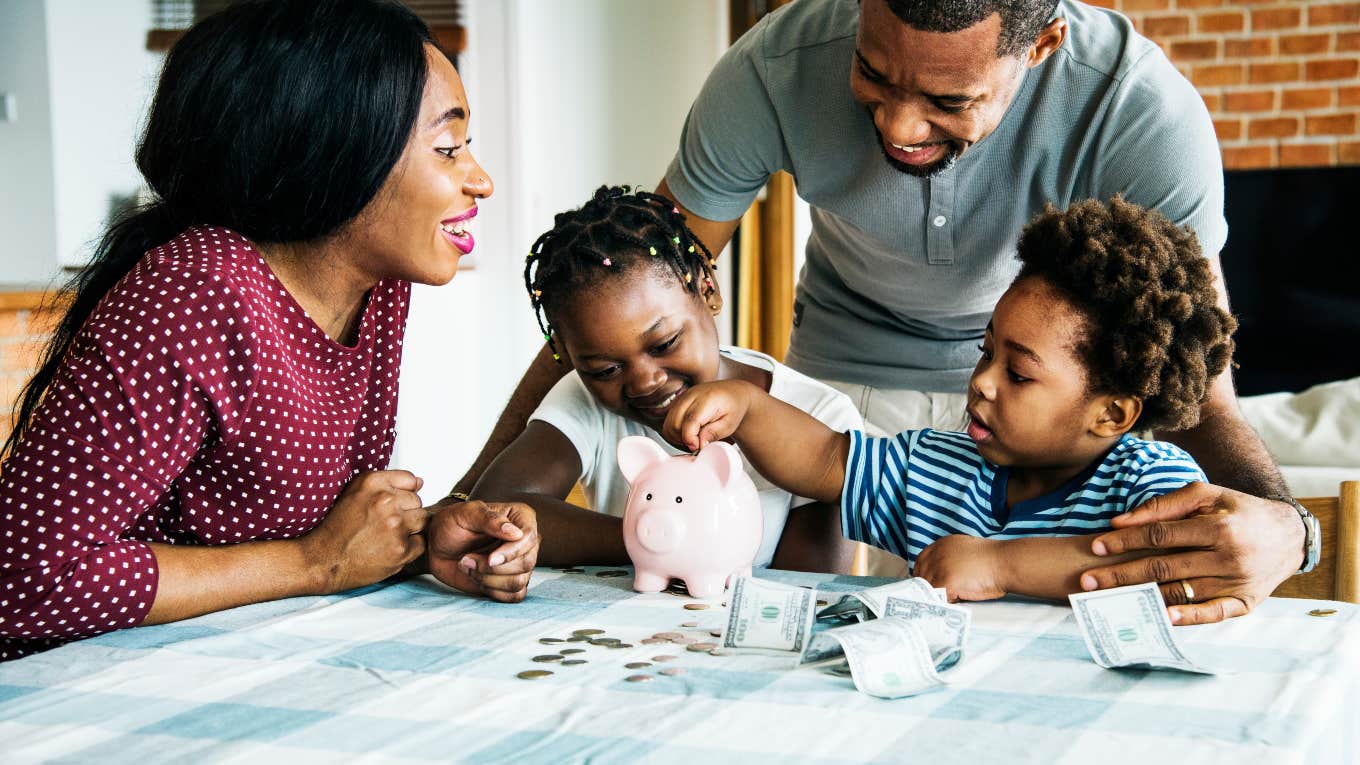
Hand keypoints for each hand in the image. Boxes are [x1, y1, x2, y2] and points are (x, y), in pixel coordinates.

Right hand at [297, 470, 427, 593]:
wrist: (323, 560)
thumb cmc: (337, 529)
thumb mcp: (355, 493)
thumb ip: (387, 484)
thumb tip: (420, 482)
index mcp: (372, 482)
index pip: (411, 480)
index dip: (401, 494)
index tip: (388, 505)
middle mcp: (385, 500)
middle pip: (417, 501)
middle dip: (405, 512)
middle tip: (383, 525)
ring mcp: (395, 525)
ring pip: (422, 520)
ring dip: (409, 529)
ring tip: (387, 536)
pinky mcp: (401, 549)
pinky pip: (420, 543)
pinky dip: (409, 548)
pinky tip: (388, 549)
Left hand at [427, 499, 538, 602]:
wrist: (437, 545)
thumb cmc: (452, 524)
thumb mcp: (466, 513)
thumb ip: (490, 519)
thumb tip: (516, 533)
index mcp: (520, 517)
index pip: (529, 537)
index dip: (512, 552)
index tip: (490, 559)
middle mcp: (525, 541)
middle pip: (526, 563)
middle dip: (493, 568)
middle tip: (467, 559)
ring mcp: (519, 562)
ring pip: (519, 582)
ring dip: (489, 580)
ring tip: (468, 566)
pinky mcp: (510, 581)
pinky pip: (514, 595)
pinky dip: (493, 591)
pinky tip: (477, 578)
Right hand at [662, 380, 755, 451]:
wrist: (733, 394)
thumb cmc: (733, 407)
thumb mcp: (729, 424)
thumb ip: (713, 433)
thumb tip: (699, 444)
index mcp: (707, 398)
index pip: (690, 421)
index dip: (690, 438)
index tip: (697, 448)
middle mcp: (691, 395)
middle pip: (675, 424)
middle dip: (684, 440)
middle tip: (698, 445)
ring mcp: (682, 398)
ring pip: (668, 425)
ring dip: (677, 438)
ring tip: (694, 440)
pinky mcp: (676, 403)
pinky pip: (667, 423)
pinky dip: (674, 433)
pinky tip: (687, 435)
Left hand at [913, 535, 1007, 601]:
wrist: (1006, 562)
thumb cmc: (994, 559)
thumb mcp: (966, 550)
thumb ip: (950, 558)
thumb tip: (941, 573)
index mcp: (941, 544)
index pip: (921, 562)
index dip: (924, 575)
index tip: (929, 585)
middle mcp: (936, 554)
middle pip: (921, 577)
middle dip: (929, 587)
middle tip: (942, 595)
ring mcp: (939, 568)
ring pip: (928, 589)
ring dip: (938, 596)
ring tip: (954, 596)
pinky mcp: (945, 582)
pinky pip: (938, 599)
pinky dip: (945, 603)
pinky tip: (957, 600)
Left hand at [1081, 482, 1303, 624]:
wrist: (1289, 535)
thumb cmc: (1237, 510)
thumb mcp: (1206, 495)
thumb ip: (1163, 505)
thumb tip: (1120, 521)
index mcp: (1217, 527)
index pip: (1160, 535)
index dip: (1126, 541)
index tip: (1096, 546)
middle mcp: (1228, 557)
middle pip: (1163, 567)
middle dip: (1121, 575)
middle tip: (1087, 582)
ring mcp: (1237, 582)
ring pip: (1181, 592)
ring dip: (1142, 597)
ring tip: (1109, 600)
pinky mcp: (1245, 603)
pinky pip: (1212, 614)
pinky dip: (1187, 618)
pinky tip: (1161, 618)